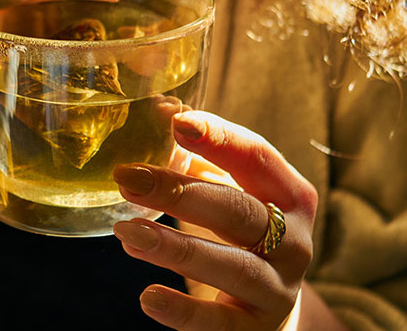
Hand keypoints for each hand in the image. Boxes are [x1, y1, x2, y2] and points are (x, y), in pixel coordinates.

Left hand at [113, 111, 317, 329]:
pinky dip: (185, 312)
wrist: (267, 305)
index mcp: (289, 193)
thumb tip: (155, 109)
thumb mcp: (228, 188)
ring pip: (233, 266)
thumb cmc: (239, 229)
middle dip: (180, 193)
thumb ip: (197, 154)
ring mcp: (280, 288)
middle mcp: (293, 240)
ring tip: (126, 232)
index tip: (174, 122)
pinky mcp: (258, 329)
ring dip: (175, 248)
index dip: (219, 137)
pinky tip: (148, 297)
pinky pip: (222, 324)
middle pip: (239, 210)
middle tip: (127, 178)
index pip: (257, 157)